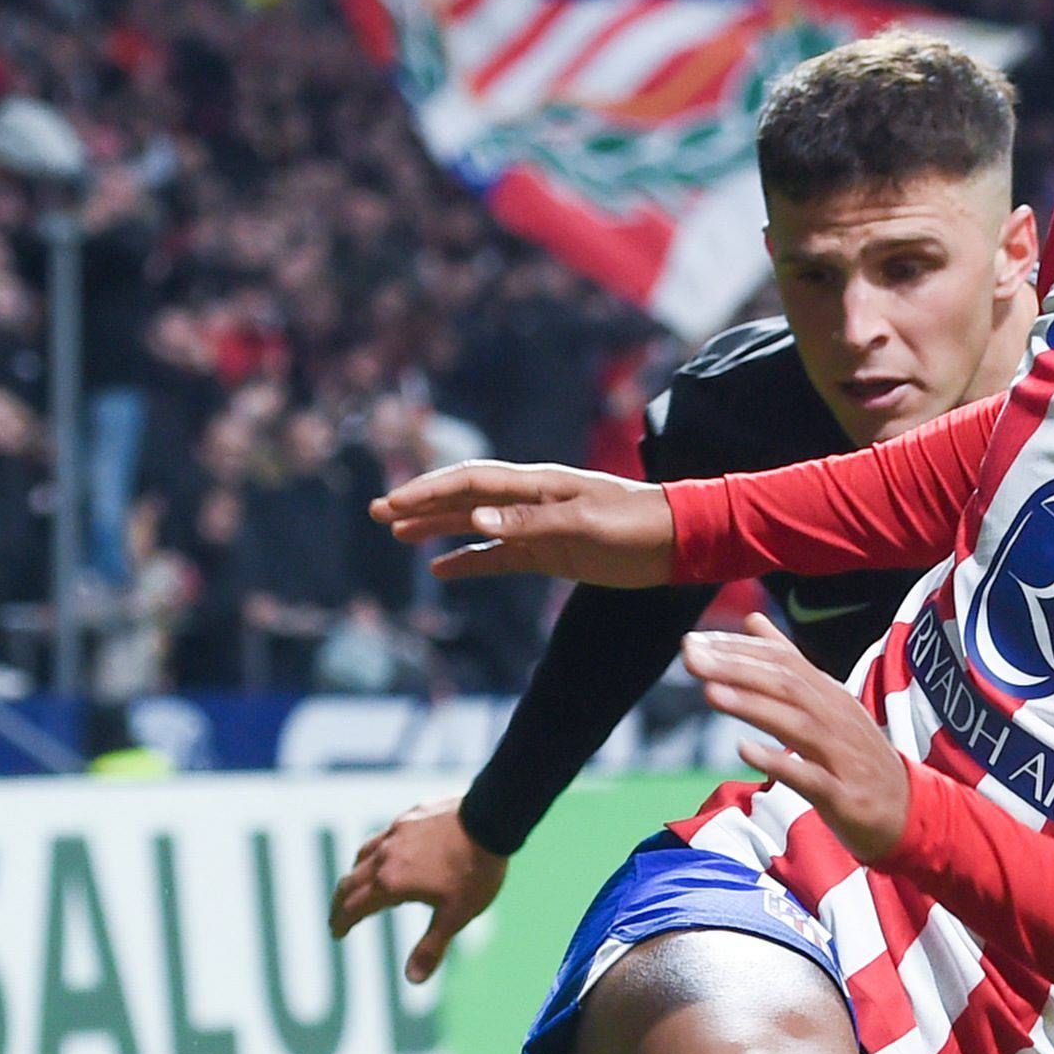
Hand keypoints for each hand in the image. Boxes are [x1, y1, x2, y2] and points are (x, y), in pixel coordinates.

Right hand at [332, 801, 507, 978]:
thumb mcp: (455, 916)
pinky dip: (375, 852)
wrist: (490, 820)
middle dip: (340, 902)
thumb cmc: (474, 872)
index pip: (354, 907)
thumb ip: (431, 948)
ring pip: (363, 855)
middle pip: (350, 881)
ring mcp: (395, 833)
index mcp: (391, 883)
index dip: (342, 922)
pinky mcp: (409, 817)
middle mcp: (385, 857)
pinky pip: (383, 837)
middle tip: (337, 916)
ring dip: (354, 875)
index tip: (337, 932)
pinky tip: (388, 854)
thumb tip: (412, 980)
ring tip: (356, 885)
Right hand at [371, 459, 678, 588]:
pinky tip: (440, 570)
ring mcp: (537, 526)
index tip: (392, 506)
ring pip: (474, 524)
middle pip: (463, 498)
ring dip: (436, 528)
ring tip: (396, 534)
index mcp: (536, 485)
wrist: (677, 542)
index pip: (469, 483)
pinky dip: (468, 560)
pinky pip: (498, 556)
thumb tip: (475, 519)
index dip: (428, 493)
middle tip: (377, 513)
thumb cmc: (635, 524)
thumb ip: (528, 524)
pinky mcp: (549, 552)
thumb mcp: (582, 524)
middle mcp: (530, 501)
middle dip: (419, 505)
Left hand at [682, 614, 910, 858]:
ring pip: (795, 724)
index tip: (696, 641)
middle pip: (786, 685)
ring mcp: (841, 757)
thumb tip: (752, 620)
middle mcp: (836, 718)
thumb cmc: (855, 757)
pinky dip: (777, 761)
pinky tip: (745, 750)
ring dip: (752, 707)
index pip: (783, 661)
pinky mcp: (843, 795)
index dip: (739, 649)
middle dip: (736, 669)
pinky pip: (808, 776)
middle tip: (691, 657)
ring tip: (710, 693)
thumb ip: (789, 664)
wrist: (909, 812)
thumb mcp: (826, 704)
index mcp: (829, 695)